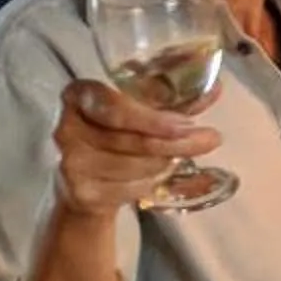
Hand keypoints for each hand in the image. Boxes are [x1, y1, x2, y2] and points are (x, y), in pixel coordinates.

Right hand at [52, 78, 221, 218]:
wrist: (82, 182)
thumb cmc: (116, 135)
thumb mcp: (140, 111)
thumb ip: (173, 100)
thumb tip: (215, 87)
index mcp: (78, 96)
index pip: (113, 107)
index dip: (151, 119)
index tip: (188, 123)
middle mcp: (66, 128)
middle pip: (130, 139)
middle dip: (175, 142)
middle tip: (209, 139)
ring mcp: (69, 163)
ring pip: (136, 165)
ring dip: (166, 162)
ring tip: (176, 157)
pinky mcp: (80, 193)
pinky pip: (132, 188)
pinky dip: (153, 182)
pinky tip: (157, 176)